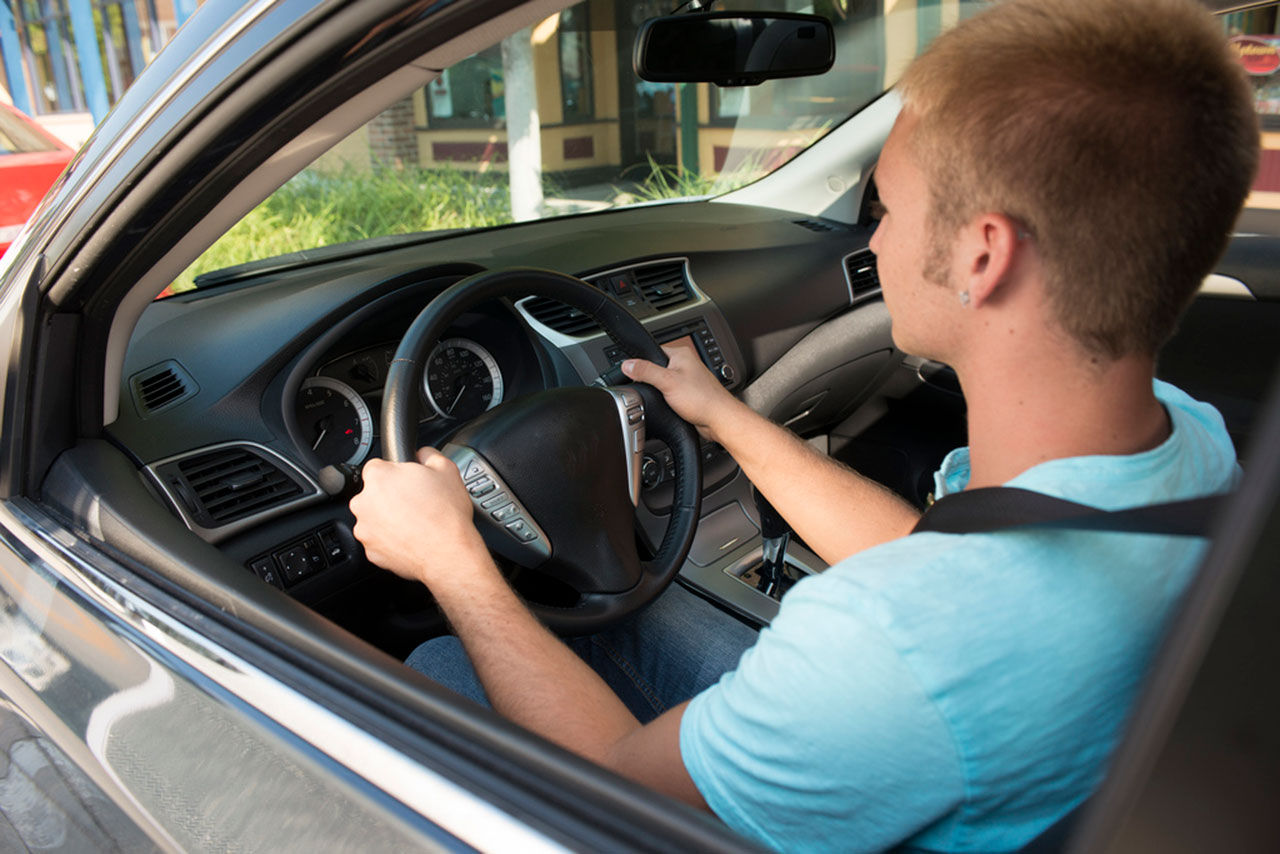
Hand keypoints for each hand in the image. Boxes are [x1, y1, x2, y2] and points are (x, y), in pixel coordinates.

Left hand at [350, 447, 489, 587]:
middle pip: (373, 493)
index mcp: (379, 477)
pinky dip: (391, 540)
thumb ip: (427, 454)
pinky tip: (411, 538)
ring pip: (374, 518)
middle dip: (390, 497)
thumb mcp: (446, 469)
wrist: (448, 552)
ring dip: (389, 519)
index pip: (377, 466)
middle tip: (415, 503)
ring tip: (415, 523)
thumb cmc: (446, 514)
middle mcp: (364, 502)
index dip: (395, 473)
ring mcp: (365, 529)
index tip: (407, 483)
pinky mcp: (370, 552)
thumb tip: (422, 454)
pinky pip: (378, 540)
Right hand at [621, 345, 740, 440]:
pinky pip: (670, 394)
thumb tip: (627, 365)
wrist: (719, 420)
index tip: (633, 372)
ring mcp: (687, 380)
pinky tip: (668, 406)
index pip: (652, 351)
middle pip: (656, 368)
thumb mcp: (667, 382)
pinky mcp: (687, 394)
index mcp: (681, 354)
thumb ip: (646, 371)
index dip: (641, 362)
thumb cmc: (703, 399)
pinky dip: (666, 400)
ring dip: (659, 391)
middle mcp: (685, 365)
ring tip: (663, 398)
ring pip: (663, 383)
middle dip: (650, 380)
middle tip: (651, 388)